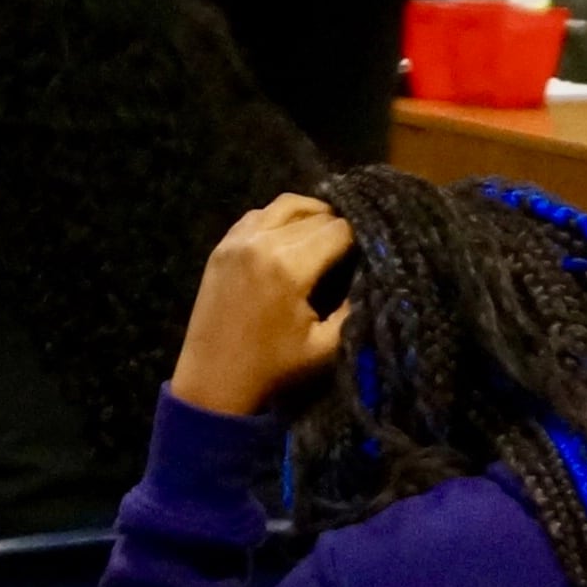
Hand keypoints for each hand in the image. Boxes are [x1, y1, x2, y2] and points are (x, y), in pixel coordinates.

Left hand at [168, 194, 356, 418]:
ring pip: (286, 205)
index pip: (340, 230)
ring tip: (327, 232)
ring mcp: (238, 240)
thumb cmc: (274, 368)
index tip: (371, 254)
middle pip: (316, 215)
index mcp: (290, 266)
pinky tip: (292, 236)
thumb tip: (373, 276)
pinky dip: (280, 218)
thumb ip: (356, 308)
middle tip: (353, 249)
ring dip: (312, 214)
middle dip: (340, 227)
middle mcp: (263, 242)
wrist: (213, 382)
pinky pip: (258, 215)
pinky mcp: (222, 246)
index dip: (362, 239)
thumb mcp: (326, 347)